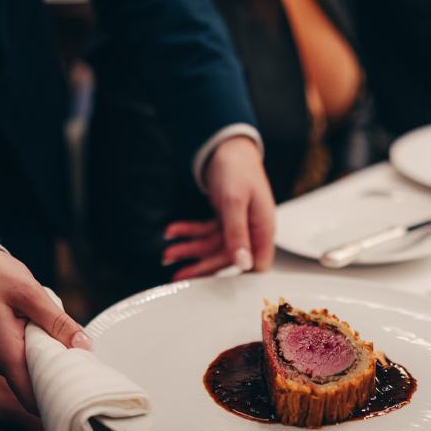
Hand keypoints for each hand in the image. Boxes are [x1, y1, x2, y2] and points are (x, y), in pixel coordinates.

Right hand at [0, 248, 92, 413]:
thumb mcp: (29, 292)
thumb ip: (57, 320)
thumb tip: (84, 344)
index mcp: (6, 352)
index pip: (32, 398)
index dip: (57, 401)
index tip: (82, 394)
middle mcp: (1, 360)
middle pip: (35, 389)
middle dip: (61, 385)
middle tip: (88, 372)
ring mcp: (1, 356)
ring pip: (32, 375)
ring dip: (54, 369)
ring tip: (77, 355)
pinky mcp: (4, 348)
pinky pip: (27, 361)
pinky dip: (44, 356)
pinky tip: (58, 343)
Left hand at [163, 136, 274, 280]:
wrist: (228, 145)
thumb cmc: (238, 169)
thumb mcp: (235, 202)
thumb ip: (237, 234)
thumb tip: (243, 264)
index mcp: (263, 228)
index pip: (256, 264)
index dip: (237, 276)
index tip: (211, 285)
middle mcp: (252, 230)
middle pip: (228, 257)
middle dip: (201, 265)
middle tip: (177, 275)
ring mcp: (238, 225)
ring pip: (213, 246)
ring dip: (190, 249)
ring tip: (167, 253)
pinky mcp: (225, 218)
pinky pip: (206, 232)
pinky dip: (189, 231)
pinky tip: (172, 232)